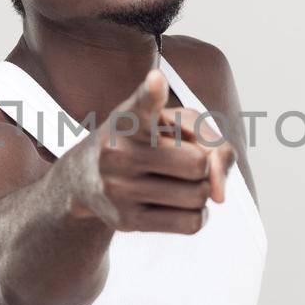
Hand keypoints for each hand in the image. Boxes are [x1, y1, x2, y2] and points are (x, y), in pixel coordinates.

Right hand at [67, 68, 234, 233]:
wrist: (84, 178)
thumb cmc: (141, 143)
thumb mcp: (171, 124)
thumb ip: (212, 142)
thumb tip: (219, 193)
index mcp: (128, 119)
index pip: (142, 104)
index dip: (152, 93)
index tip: (156, 81)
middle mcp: (118, 151)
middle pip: (198, 163)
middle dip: (201, 164)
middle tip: (182, 161)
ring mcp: (119, 188)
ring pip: (198, 195)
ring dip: (200, 190)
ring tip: (176, 182)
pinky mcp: (126, 221)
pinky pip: (190, 223)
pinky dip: (196, 214)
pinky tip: (178, 204)